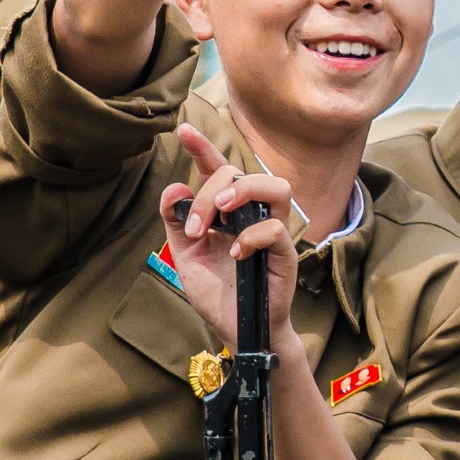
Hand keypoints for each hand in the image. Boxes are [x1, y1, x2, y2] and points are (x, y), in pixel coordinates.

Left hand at [159, 125, 298, 350]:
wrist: (234, 329)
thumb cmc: (216, 291)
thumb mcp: (185, 254)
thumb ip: (177, 221)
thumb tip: (175, 188)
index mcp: (227, 212)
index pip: (218, 170)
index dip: (203, 148)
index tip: (183, 130)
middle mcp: (252, 215)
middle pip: (240, 175)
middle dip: (210, 192)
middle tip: (196, 224)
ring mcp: (272, 233)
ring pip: (276, 187)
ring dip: (245, 192)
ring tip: (221, 212)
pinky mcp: (284, 255)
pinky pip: (275, 230)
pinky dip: (252, 237)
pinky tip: (235, 253)